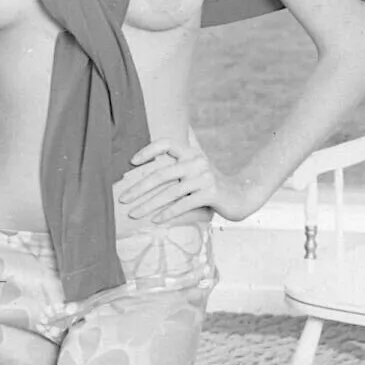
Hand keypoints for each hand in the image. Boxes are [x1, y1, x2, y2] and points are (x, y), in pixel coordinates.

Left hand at [115, 138, 259, 223]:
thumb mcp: (197, 167)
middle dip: (138, 188)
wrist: (242, 196)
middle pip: (162, 173)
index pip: (166, 143)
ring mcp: (204, 177)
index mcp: (191, 152)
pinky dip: (168, 213)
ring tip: (133, 214)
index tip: (131, 162)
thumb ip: (180, 159)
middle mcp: (197, 161)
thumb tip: (158, 153)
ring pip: (170, 192)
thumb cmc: (211, 183)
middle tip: (122, 198)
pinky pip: (183, 204)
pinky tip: (155, 220)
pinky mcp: (210, 194)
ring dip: (148, 205)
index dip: (148, 150)